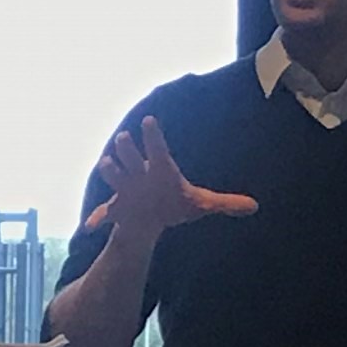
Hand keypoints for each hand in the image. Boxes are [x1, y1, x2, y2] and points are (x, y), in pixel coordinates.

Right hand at [80, 115, 257, 240]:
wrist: (151, 217)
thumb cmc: (176, 202)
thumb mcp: (201, 204)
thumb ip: (226, 204)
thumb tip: (255, 207)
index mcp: (159, 169)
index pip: (157, 149)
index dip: (153, 136)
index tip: (150, 120)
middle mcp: (139, 174)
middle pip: (129, 155)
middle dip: (127, 149)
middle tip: (124, 138)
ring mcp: (124, 189)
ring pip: (113, 174)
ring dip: (110, 170)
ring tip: (107, 164)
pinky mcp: (115, 209)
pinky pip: (102, 213)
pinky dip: (97, 219)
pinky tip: (91, 227)